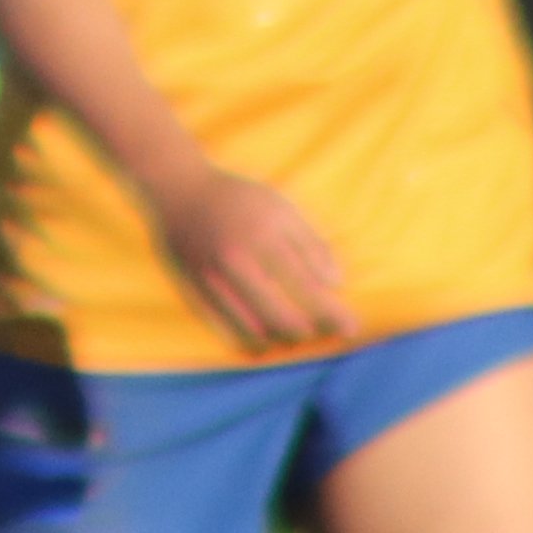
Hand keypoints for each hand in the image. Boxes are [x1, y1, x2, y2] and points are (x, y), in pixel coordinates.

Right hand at [152, 161, 349, 348]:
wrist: (181, 192)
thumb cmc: (240, 199)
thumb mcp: (283, 210)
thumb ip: (311, 245)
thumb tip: (335, 283)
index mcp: (265, 239)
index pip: (306, 288)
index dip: (331, 312)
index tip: (350, 327)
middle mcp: (237, 263)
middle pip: (280, 316)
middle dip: (308, 332)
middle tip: (324, 333)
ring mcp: (213, 279)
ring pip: (251, 327)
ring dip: (279, 339)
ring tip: (296, 335)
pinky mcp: (195, 289)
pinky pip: (223, 326)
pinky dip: (247, 339)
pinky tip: (264, 340)